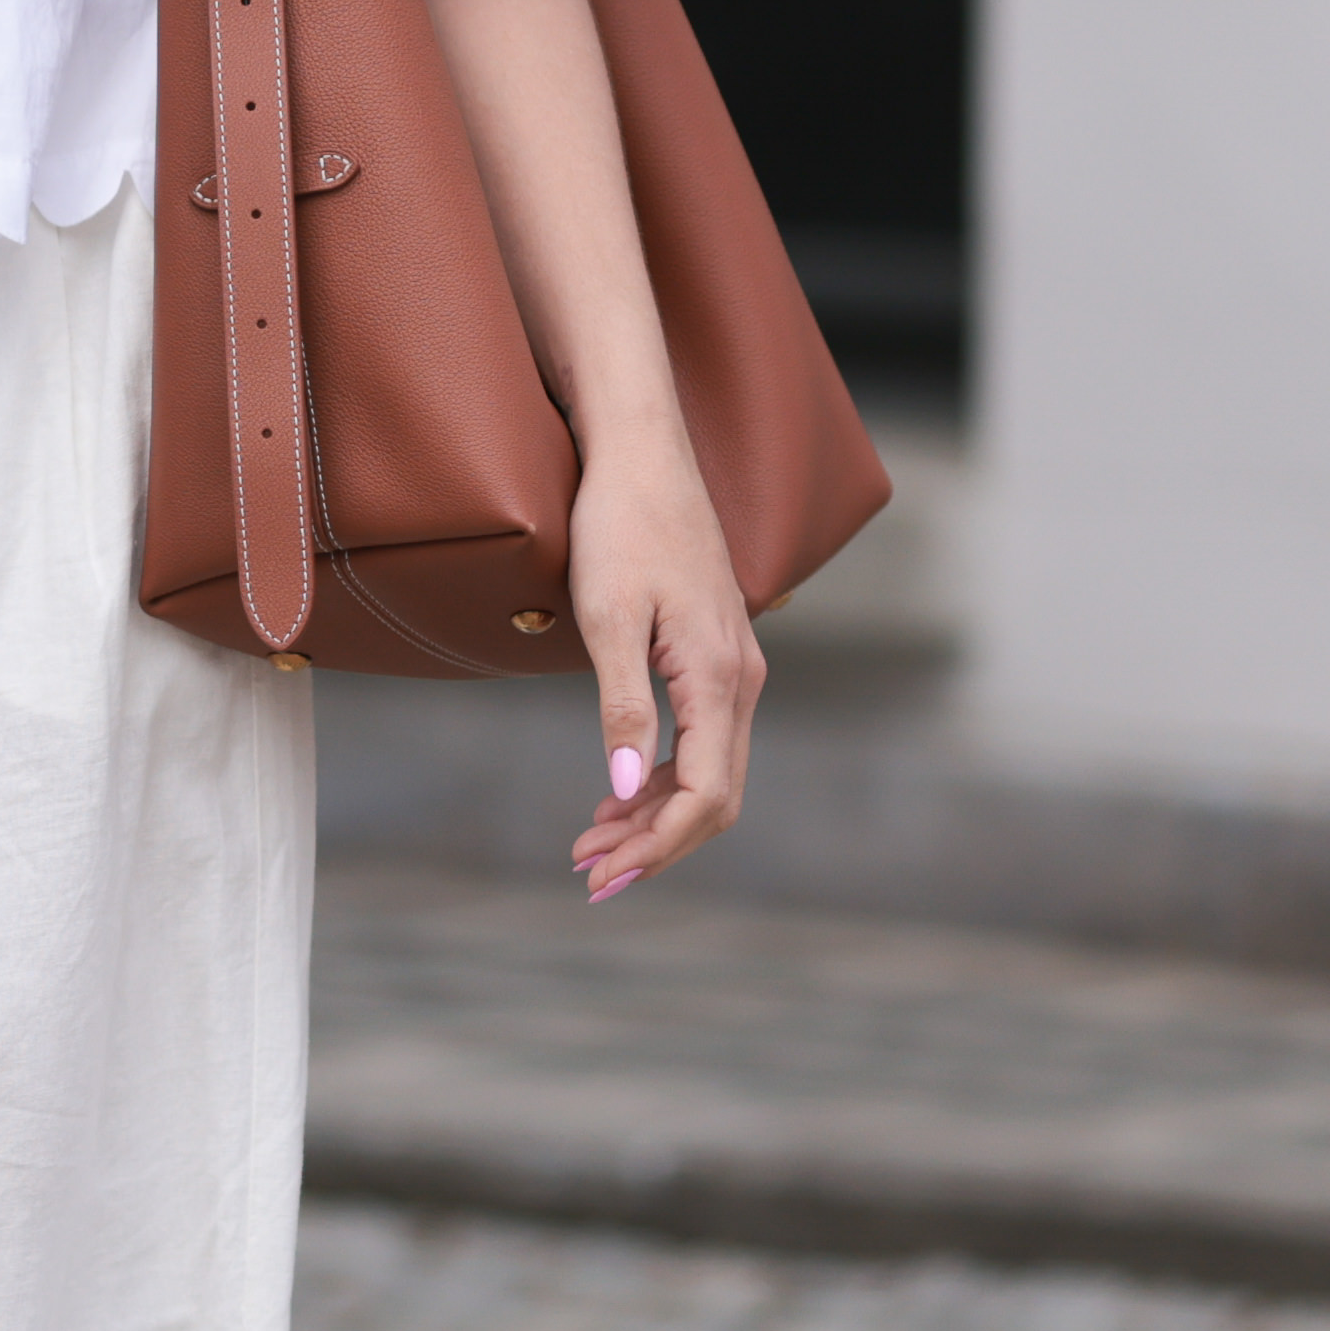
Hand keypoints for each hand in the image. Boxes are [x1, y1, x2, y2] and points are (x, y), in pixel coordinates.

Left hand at [563, 437, 759, 905]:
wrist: (642, 454)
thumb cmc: (620, 526)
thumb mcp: (606, 619)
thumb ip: (623, 707)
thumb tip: (625, 786)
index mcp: (718, 678)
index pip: (705, 795)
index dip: (656, 846)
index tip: (601, 875)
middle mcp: (741, 680)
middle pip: (714, 796)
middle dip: (654, 845)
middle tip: (588, 874)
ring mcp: (735, 667)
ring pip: (710, 771)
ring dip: (654, 816)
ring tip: (590, 842)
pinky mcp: (716, 656)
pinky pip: (703, 739)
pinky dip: (662, 778)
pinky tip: (618, 791)